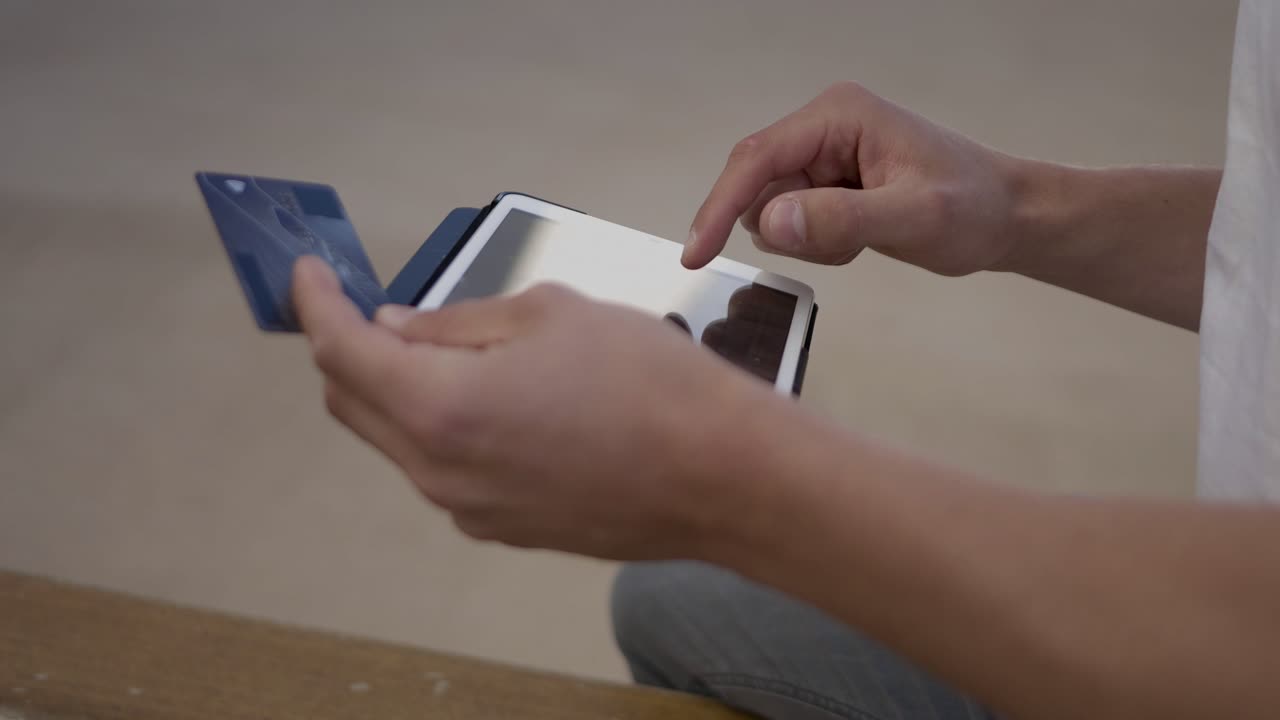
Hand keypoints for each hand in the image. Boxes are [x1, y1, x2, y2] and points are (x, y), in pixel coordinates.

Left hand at [291, 257, 793, 559]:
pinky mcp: (503, 529)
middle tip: (369, 304)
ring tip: (441, 346)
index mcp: (440, 407)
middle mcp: (438, 471)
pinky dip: (439, 426)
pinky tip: (489, 398)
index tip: (309, 274)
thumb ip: (458, 322)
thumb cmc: (647, 379)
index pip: (342, 351)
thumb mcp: (549, 313)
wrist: (722, 476)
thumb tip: (399, 328)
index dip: (316, 304)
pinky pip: (443, 470)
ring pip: (397, 440)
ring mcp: (468, 509)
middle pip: (353, 404)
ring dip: (396, 390)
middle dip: (346, 348)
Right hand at [685, 82, 1021, 276]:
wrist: (1007, 217)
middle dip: (788, 227)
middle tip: (847, 245)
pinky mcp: (826, 183)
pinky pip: (790, 222)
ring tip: (861, 239)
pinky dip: (817, 243)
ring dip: (806, 238)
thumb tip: (770, 222)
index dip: (720, 206)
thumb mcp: (913, 217)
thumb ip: (841, 219)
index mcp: (839, 116)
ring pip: (769, 209)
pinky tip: (860, 239)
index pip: (757, 158)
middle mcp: (823, 128)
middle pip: (756, 185)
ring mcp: (823, 156)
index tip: (697, 253)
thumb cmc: (974, 207)